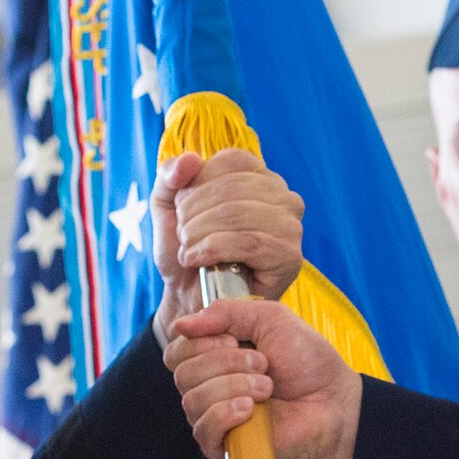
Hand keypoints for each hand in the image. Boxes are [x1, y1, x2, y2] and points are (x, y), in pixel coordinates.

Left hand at [152, 150, 304, 337]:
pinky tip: (197, 260)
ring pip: (236, 213)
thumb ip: (170, 174)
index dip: (197, 185)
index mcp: (259, 177)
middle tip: (182, 236)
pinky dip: (212, 250)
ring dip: (199, 233)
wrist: (189, 298)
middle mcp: (283, 197)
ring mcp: (291, 227)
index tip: (182, 212)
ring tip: (188, 249)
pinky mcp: (289, 256)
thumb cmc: (187, 248)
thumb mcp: (167, 205)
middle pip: (230, 188)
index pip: (230, 161)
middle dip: (193, 214)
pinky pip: (247, 242)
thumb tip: (190, 160)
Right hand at [167, 298, 361, 458]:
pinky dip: (225, 413)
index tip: (234, 339)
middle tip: (263, 364)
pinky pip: (203, 428)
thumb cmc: (308, 363)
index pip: (177, 350)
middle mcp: (209, 387)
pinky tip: (250, 409)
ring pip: (192, 399)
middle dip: (225, 362)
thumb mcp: (270, 320)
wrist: (335, 402)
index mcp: (214, 357)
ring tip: (268, 387)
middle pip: (183, 372)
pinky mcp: (223, 447)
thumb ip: (226, 312)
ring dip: (234, 386)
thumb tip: (181, 324)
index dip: (200, 341)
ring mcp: (214, 418)